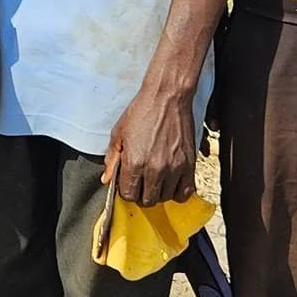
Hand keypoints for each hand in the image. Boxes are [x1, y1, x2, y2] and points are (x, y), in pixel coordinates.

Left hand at [104, 84, 197, 207]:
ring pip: (165, 198)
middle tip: (141, 182)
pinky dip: (178, 192)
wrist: (167, 97)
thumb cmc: (142, 111)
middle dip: (141, 193)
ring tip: (155, 180)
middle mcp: (155, 169)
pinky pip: (185, 192)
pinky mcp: (189, 164)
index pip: (128, 194)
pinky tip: (171, 183)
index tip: (128, 182)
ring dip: (159, 192)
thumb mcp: (119, 133)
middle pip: (147, 200)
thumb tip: (107, 180)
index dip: (126, 190)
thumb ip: (112, 159)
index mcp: (134, 162)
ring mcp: (174, 168)